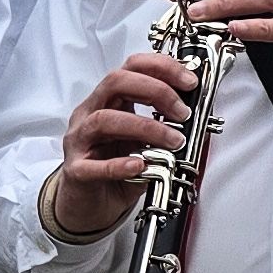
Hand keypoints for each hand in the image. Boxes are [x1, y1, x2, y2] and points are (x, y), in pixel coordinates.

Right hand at [47, 50, 198, 236]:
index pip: (131, 68)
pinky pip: (94, 165)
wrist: (88, 205)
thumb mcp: (143, 142)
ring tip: (172, 141)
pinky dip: (119, 164)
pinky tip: (140, 166)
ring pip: (104, 119)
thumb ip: (162, 128)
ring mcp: (80, 141)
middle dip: (155, 91)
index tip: (189, 82)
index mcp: (107, 101)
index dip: (161, 68)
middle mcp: (90, 114)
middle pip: (115, 83)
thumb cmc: (115, 169)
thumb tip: (196, 119)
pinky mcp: (76, 171)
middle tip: (181, 112)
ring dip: (145, 127)